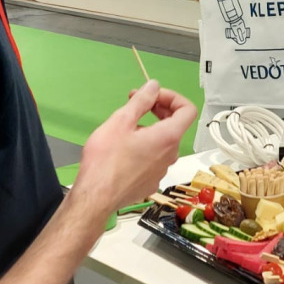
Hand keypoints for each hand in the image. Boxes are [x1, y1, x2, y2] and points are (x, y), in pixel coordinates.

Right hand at [71, 81, 196, 220]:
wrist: (95, 197)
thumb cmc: (105, 160)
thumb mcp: (121, 121)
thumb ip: (141, 101)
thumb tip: (154, 86)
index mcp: (168, 137)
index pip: (188, 110)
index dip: (172, 97)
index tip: (152, 96)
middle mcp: (171, 154)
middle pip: (176, 125)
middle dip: (158, 109)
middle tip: (134, 103)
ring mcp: (162, 170)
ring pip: (163, 142)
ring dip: (150, 128)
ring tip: (126, 127)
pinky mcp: (151, 181)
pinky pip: (155, 158)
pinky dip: (146, 146)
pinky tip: (125, 148)